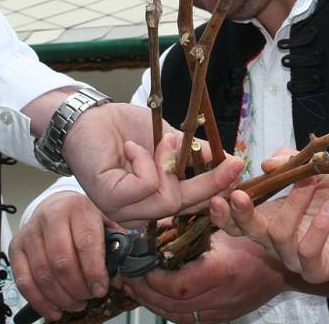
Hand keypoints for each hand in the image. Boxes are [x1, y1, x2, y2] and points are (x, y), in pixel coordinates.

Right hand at [9, 191, 110, 321]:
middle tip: (88, 298)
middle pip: (62, 262)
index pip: (86, 244)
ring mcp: (30, 232)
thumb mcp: (105, 221)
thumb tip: (119, 277)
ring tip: (76, 304)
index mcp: (79, 208)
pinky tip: (54, 310)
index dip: (94, 272)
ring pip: (43, 274)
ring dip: (61, 297)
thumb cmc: (84, 218)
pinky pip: (24, 280)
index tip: (101, 289)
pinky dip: (39, 301)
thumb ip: (114, 245)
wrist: (57, 205)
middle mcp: (52, 217)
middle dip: (77, 288)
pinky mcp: (16, 247)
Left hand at [63, 104, 243, 226]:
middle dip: (212, 183)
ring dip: (169, 163)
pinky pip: (145, 186)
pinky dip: (145, 160)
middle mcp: (138, 212)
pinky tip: (131, 148)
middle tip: (234, 163)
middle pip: (185, 206)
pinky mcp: (109, 199)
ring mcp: (122, 210)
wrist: (90, 117)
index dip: (217, 189)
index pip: (191, 204)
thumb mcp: (168, 140)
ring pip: (166, 200)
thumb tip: (227, 160)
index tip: (239, 169)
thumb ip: (193, 154)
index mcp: (153, 201)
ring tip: (161, 139)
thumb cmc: (126, 128)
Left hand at [121, 232, 305, 323]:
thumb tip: (160, 223)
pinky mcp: (224, 316)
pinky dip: (169, 309)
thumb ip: (194, 224)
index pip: (178, 285)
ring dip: (153, 303)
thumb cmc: (261, 236)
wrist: (289, 261)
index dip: (153, 279)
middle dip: (145, 292)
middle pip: (173, 305)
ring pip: (178, 316)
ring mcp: (223, 310)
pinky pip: (190, 319)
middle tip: (127, 277)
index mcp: (222, 272)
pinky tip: (158, 298)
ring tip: (135, 288)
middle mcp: (221, 297)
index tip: (137, 265)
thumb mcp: (228, 223)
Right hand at [211, 172, 328, 282]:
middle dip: (239, 214)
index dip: (224, 204)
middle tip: (238, 195)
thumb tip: (265, 163)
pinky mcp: (319, 269)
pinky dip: (318, 226)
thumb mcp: (314, 168)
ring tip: (312, 183)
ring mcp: (296, 257)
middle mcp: (279, 239)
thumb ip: (288, 162)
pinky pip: (308, 251)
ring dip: (293, 204)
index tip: (221, 185)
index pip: (237, 215)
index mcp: (272, 214)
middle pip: (246, 232)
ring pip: (277, 236)